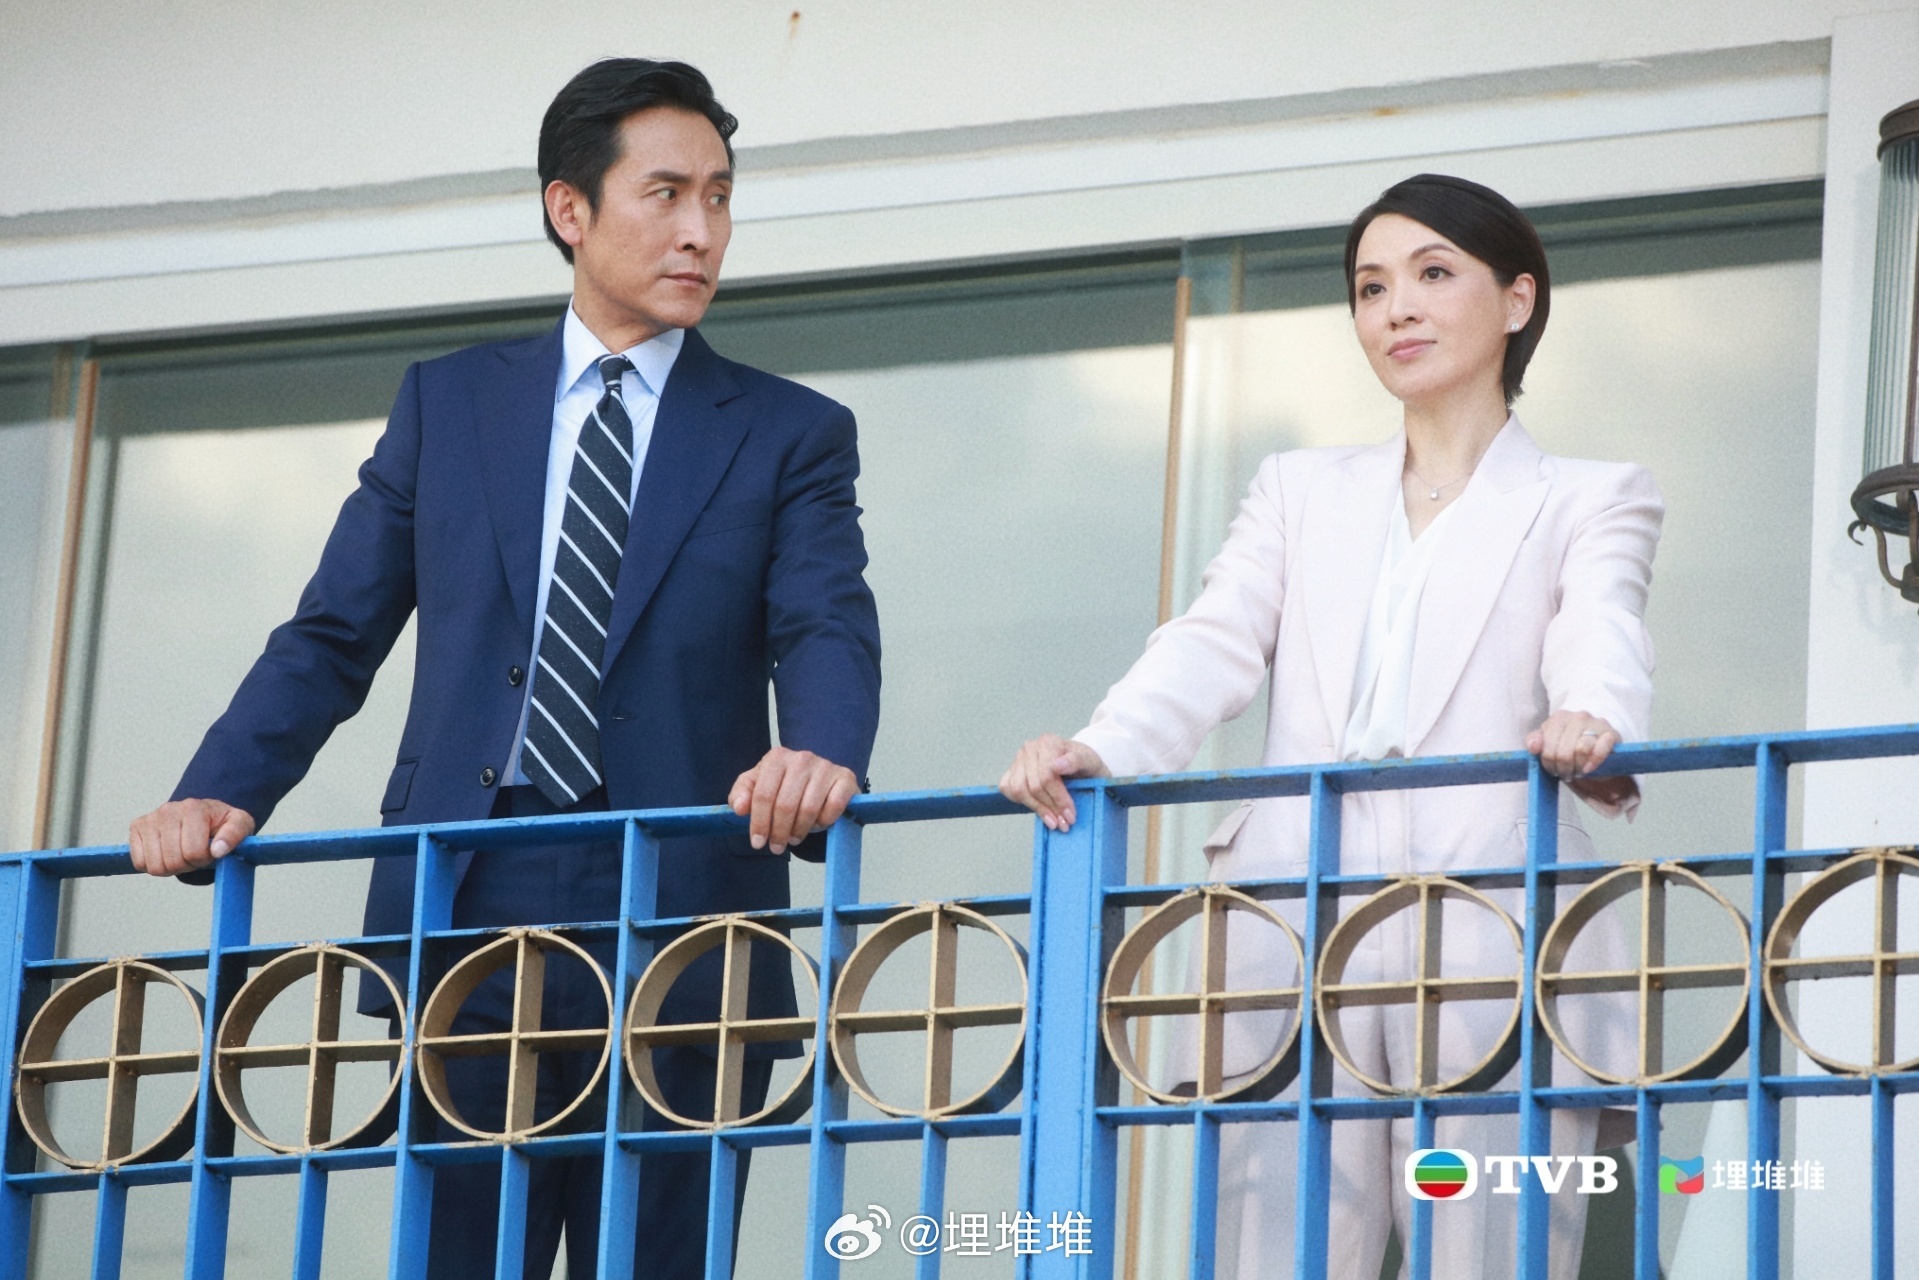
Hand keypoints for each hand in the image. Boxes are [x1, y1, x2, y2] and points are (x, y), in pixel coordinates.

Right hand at [129, 799, 255, 877]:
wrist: (204, 813)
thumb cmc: (221, 822)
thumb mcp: (240, 824)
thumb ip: (235, 836)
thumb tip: (218, 850)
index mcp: (194, 808)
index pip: (193, 852)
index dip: (203, 860)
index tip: (210, 852)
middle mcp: (168, 810)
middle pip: (173, 861)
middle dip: (187, 865)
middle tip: (195, 855)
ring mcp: (150, 818)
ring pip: (155, 865)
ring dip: (170, 867)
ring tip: (181, 854)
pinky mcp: (137, 827)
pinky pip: (139, 862)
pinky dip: (153, 865)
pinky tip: (166, 854)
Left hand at [729, 747, 858, 853]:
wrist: (820, 780)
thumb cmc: (785, 785)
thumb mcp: (758, 786)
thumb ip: (742, 794)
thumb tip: (739, 808)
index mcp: (777, 757)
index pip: (763, 795)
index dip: (759, 823)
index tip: (758, 842)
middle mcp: (802, 758)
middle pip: (785, 804)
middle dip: (779, 831)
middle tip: (777, 847)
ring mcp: (825, 766)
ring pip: (809, 809)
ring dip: (800, 830)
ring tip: (795, 837)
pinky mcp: (845, 778)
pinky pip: (833, 806)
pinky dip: (824, 821)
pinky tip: (817, 824)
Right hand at [998, 734, 1109, 831]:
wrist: (1079, 765)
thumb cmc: (1084, 763)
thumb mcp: (1089, 761)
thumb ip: (1076, 760)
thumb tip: (1056, 766)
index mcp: (1048, 742)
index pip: (1047, 776)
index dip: (1059, 798)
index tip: (1070, 814)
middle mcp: (1030, 748)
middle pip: (1034, 786)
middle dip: (1051, 808)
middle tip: (1065, 823)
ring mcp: (1018, 760)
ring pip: (1019, 790)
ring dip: (1037, 809)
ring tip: (1053, 821)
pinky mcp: (1011, 771)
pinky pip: (1008, 790)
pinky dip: (1021, 802)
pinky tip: (1039, 808)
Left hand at [1526, 711, 1637, 808]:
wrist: (1596, 749)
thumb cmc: (1569, 746)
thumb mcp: (1548, 743)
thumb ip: (1535, 742)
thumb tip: (1533, 746)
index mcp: (1559, 718)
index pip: (1547, 745)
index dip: (1548, 763)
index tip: (1553, 769)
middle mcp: (1578, 717)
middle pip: (1563, 751)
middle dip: (1563, 768)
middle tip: (1566, 773)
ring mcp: (1596, 724)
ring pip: (1581, 749)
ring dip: (1578, 767)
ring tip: (1577, 771)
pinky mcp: (1611, 734)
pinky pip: (1601, 748)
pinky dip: (1594, 762)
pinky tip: (1588, 769)